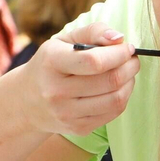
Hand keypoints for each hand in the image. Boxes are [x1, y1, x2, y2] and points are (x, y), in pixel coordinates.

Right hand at [22, 22, 138, 135]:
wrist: (27, 101)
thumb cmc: (51, 64)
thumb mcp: (64, 40)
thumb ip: (93, 32)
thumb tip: (119, 38)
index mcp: (51, 62)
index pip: (94, 61)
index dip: (119, 54)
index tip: (128, 47)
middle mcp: (56, 91)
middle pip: (110, 81)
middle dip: (130, 67)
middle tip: (132, 59)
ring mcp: (66, 113)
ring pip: (116, 100)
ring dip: (130, 83)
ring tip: (127, 73)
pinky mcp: (77, 128)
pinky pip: (113, 113)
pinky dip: (122, 98)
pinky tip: (117, 88)